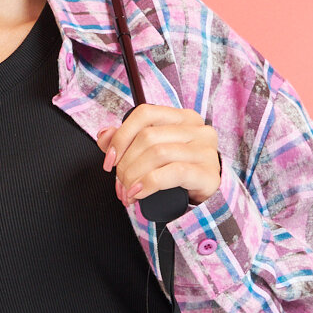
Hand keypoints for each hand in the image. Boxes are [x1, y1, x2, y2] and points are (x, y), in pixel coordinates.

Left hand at [96, 104, 222, 209]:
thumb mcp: (151, 154)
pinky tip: (140, 193)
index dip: (121, 136)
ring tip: (128, 192)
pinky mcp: (208, 172)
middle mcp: (197, 129)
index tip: (110, 160)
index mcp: (182, 118)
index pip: (145, 114)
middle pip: (148, 137)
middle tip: (120, 184)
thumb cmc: (177, 174)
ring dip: (134, 176)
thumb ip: (126, 142)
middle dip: (126, 164)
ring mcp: (205, 150)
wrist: (206, 199)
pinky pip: (174, 172)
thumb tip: (104, 134)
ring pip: (158, 153)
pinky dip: (150, 183)